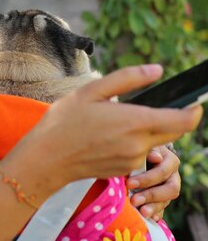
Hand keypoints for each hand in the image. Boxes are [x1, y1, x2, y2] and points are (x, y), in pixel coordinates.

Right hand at [9, 64, 201, 202]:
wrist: (46, 158)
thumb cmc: (65, 120)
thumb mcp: (93, 90)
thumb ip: (129, 78)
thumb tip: (158, 70)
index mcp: (134, 122)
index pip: (182, 121)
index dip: (194, 111)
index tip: (194, 101)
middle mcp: (139, 145)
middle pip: (173, 132)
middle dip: (171, 118)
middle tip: (149, 103)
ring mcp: (132, 161)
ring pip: (154, 142)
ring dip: (147, 129)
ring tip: (113, 118)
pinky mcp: (124, 171)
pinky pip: (139, 152)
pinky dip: (133, 141)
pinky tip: (107, 134)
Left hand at [127, 144, 179, 220]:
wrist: (144, 155)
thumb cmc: (142, 150)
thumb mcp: (145, 147)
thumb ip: (150, 151)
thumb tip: (156, 157)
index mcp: (171, 161)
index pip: (162, 172)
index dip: (146, 179)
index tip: (129, 183)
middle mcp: (174, 177)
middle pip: (170, 189)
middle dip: (151, 195)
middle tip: (133, 200)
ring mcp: (170, 190)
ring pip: (166, 202)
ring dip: (153, 207)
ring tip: (141, 212)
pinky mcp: (164, 200)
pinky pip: (163, 210)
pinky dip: (155, 214)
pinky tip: (148, 218)